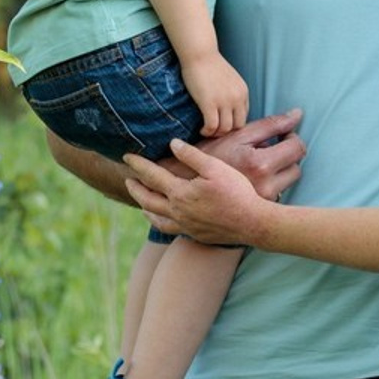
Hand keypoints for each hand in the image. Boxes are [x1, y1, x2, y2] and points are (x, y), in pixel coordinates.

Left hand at [125, 139, 270, 244]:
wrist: (251, 223)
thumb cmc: (236, 192)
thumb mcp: (215, 168)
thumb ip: (192, 156)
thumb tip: (173, 144)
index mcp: (180, 192)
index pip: (152, 175)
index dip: (138, 164)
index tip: (127, 156)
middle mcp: (177, 211)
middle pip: (147, 199)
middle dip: (135, 188)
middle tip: (128, 179)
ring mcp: (185, 225)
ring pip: (156, 217)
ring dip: (145, 206)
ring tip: (140, 201)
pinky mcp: (194, 234)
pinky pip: (169, 229)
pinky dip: (159, 222)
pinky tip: (163, 219)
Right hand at [183, 52, 250, 135]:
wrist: (199, 54)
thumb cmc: (210, 65)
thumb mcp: (229, 80)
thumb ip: (232, 93)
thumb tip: (227, 110)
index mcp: (243, 92)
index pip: (243, 117)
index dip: (232, 124)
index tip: (222, 125)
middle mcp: (237, 98)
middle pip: (237, 126)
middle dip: (226, 132)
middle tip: (214, 131)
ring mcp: (224, 101)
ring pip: (225, 129)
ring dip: (215, 133)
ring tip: (207, 131)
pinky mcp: (209, 103)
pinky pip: (212, 126)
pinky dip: (207, 131)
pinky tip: (202, 129)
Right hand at [190, 108, 305, 200]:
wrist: (188, 183)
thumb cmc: (212, 154)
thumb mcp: (239, 134)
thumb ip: (271, 124)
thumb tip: (298, 114)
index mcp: (261, 164)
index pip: (297, 148)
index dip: (292, 137)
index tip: (281, 134)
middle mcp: (266, 186)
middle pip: (296, 167)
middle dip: (288, 155)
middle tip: (272, 147)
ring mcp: (263, 200)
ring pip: (289, 181)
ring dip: (282, 169)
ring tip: (261, 162)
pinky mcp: (259, 207)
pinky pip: (278, 191)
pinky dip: (272, 181)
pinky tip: (256, 176)